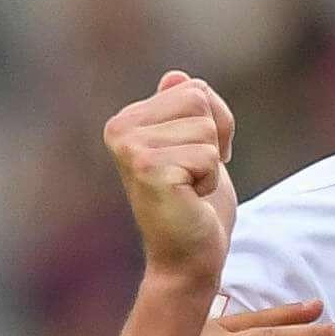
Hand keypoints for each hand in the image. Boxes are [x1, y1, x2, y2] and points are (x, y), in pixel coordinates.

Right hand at [107, 70, 236, 281]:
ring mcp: (132, 149)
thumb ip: (184, 111)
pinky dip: (210, 180)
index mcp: (127, 120)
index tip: (195, 158)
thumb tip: (174, 76)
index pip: (193, 88)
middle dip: (214, 139)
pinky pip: (208, 155)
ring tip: (190, 189)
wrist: (189, 259)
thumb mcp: (196, 146)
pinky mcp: (149, 170)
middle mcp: (120, 129)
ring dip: (211, 163)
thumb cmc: (196, 204)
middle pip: (199, 99)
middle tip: (194, 175)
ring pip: (207, 128)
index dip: (213, 124)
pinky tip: (189, 198)